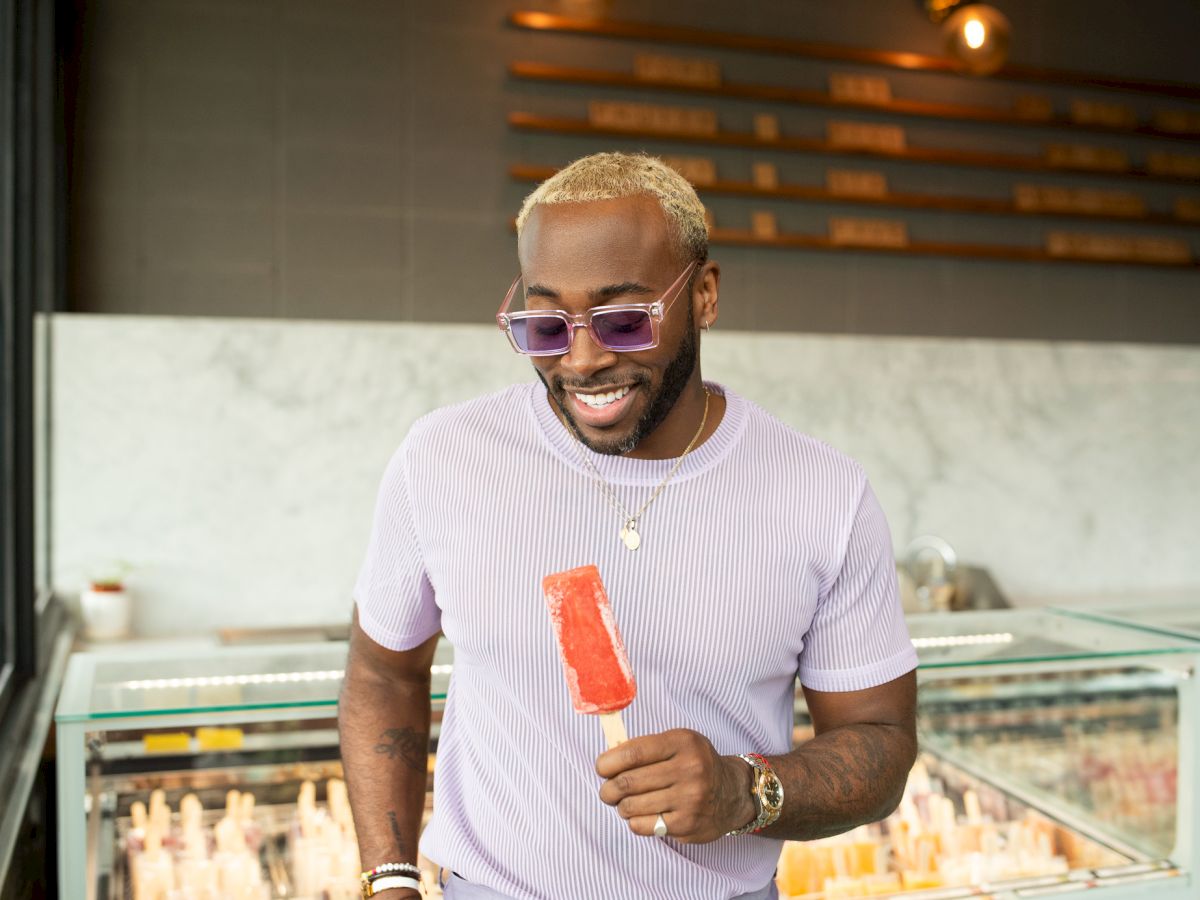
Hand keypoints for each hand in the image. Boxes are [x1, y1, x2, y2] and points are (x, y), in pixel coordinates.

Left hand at [595, 728, 755, 842]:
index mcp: (683, 743)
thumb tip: (607, 759)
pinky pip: (643, 826)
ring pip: (631, 806)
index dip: (608, 762)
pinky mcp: (687, 824)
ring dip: (621, 806)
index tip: (601, 768)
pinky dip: (634, 821)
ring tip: (625, 803)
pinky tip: (641, 815)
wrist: (732, 792)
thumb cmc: (696, 764)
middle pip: (627, 782)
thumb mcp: (678, 743)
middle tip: (606, 792)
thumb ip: (645, 748)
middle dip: (608, 789)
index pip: (633, 752)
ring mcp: (689, 799)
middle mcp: (689, 769)